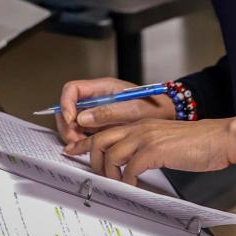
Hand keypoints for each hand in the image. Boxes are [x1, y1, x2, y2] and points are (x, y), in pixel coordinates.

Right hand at [55, 77, 175, 144]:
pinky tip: (85, 147)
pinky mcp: (100, 125)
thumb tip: (82, 118)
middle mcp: (97, 98)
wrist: (168, 116)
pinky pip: (82, 131)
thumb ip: (107, 112)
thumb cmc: (155, 108)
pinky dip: (79, 139)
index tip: (70, 119)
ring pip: (73, 120)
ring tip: (80, 145)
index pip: (73, 90)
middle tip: (74, 138)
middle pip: (69, 107)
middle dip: (67, 123)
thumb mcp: (133, 109)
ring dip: (72, 133)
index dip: (66, 103)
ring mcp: (97, 112)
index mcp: (103, 88)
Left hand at [62, 117, 235, 184]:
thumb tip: (127, 164)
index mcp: (139, 122)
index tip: (72, 150)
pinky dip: (126, 181)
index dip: (84, 140)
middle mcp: (139, 126)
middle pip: (100, 139)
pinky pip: (130, 168)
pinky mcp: (155, 150)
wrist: (219, 139)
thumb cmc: (195, 143)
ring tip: (115, 184)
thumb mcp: (163, 140)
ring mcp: (146, 136)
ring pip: (111, 153)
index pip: (104, 127)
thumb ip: (144, 146)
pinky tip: (132, 187)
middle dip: (91, 159)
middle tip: (95, 175)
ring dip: (108, 173)